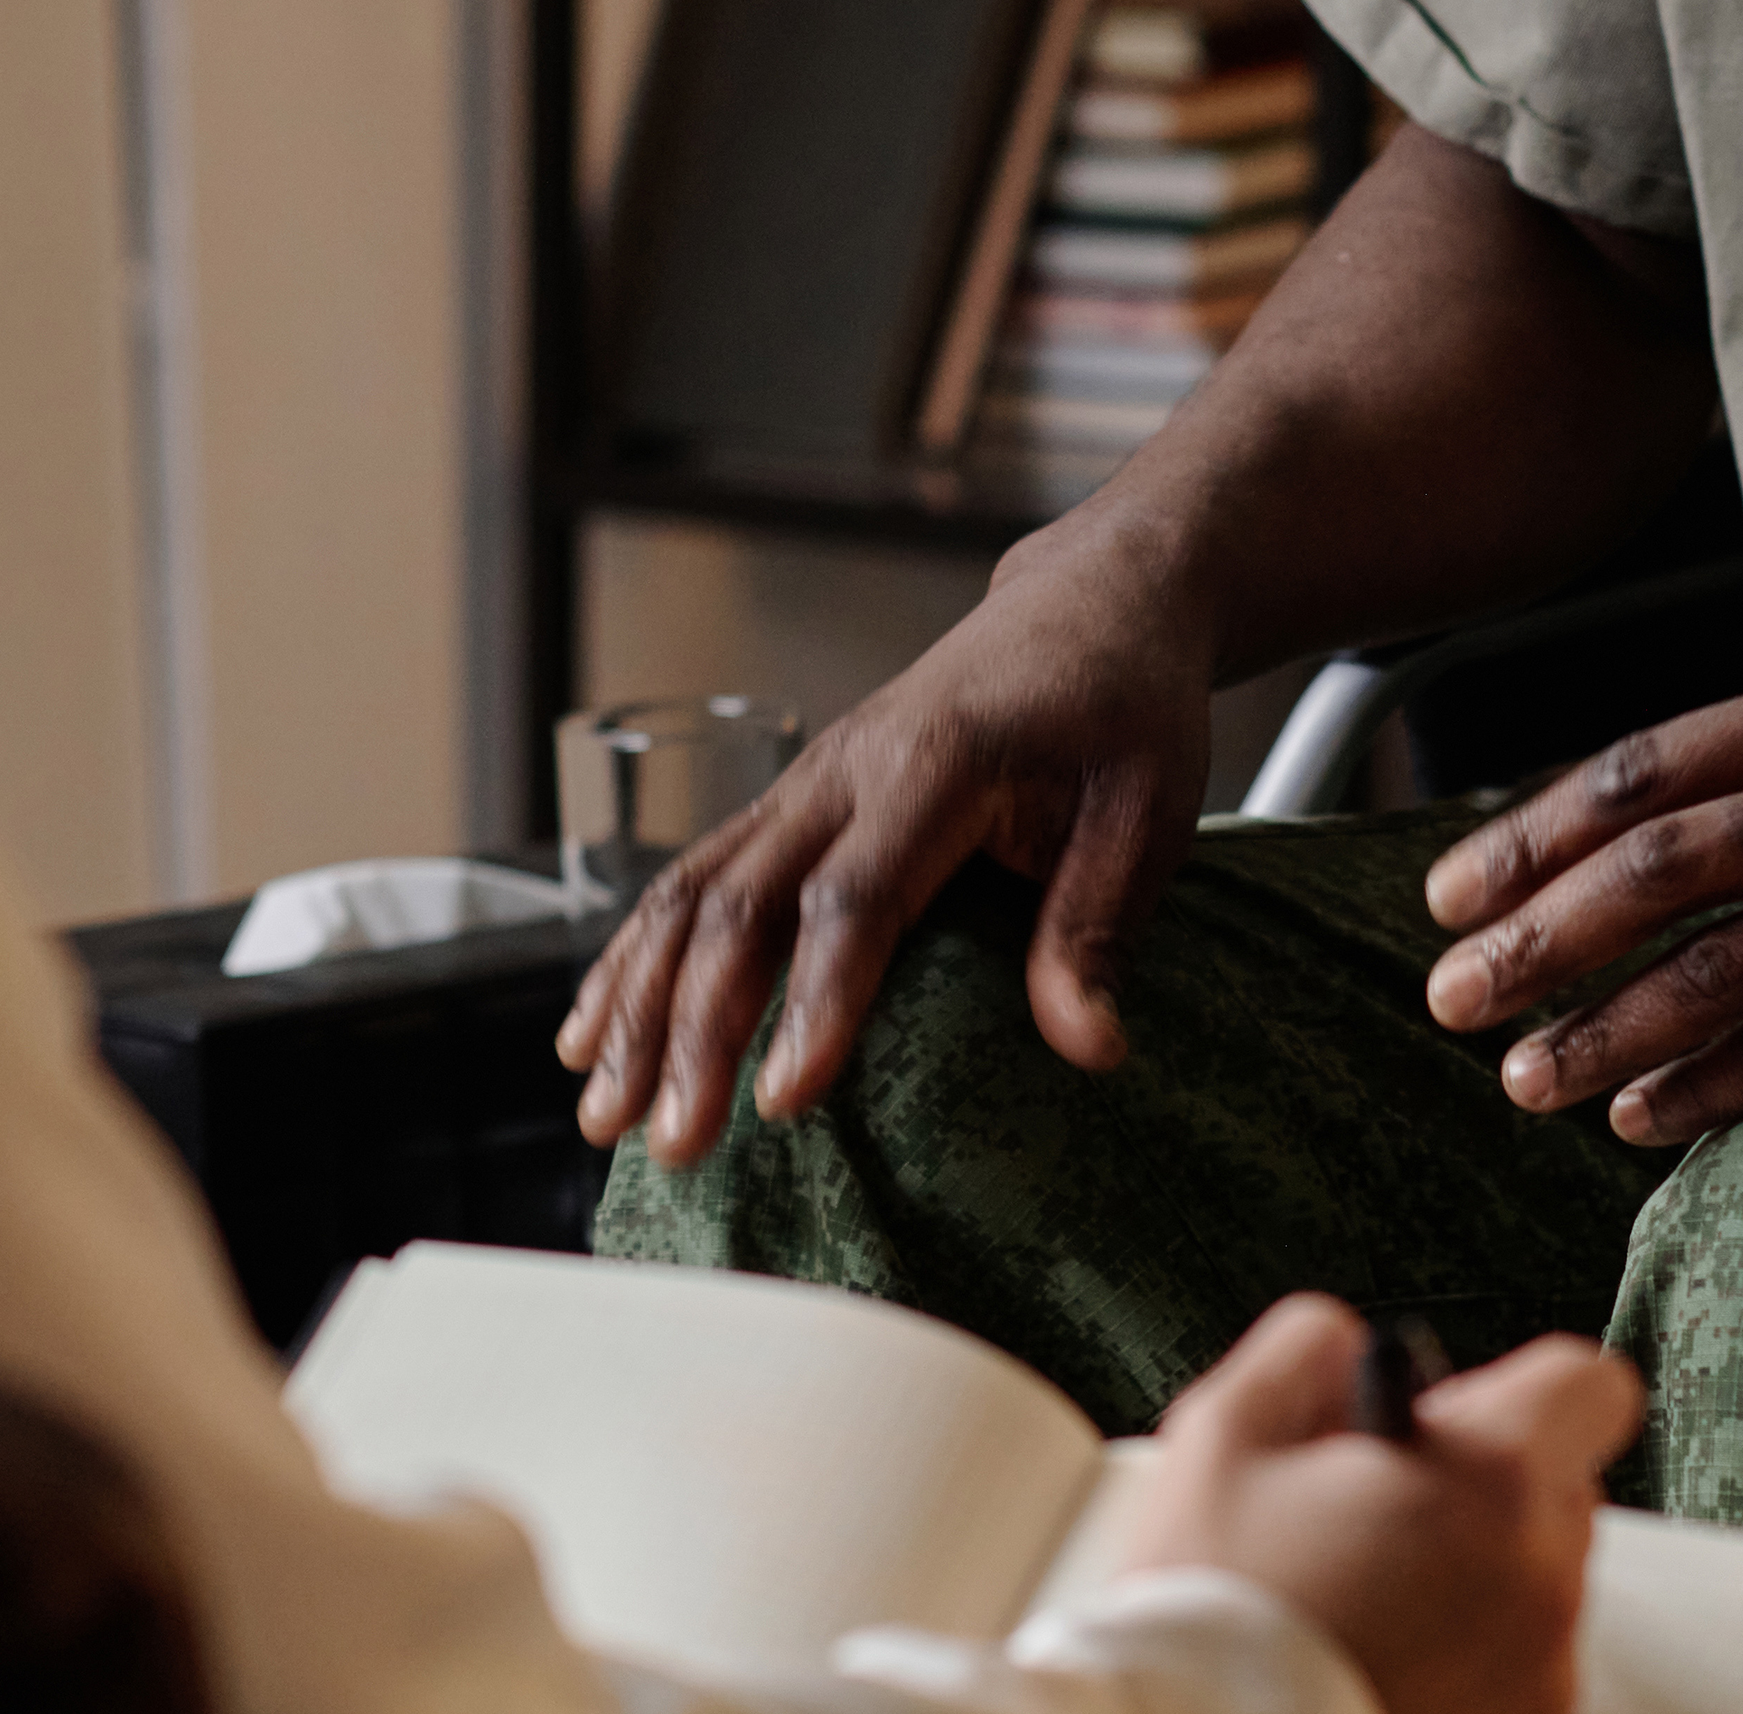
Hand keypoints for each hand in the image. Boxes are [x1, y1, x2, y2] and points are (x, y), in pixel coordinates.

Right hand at [560, 523, 1220, 1162]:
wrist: (1088, 601)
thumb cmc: (1123, 703)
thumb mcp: (1148, 807)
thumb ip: (1098, 923)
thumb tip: (1088, 1048)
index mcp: (938, 760)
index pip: (857, 894)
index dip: (815, 999)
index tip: (782, 1099)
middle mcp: (847, 766)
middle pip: (743, 902)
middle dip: (695, 1030)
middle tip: (677, 1142)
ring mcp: (806, 780)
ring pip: (690, 891)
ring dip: (639, 1004)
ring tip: (602, 1116)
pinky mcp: (792, 801)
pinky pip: (690, 878)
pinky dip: (633, 959)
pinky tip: (594, 1036)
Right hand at [1115, 1297, 1640, 1713]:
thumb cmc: (1219, 1613)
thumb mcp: (1225, 1431)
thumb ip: (1308, 1348)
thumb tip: (1349, 1346)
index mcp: (1490, 1478)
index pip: (1587, 1385)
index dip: (1519, 1387)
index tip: (1461, 1413)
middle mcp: (1541, 1578)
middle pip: (1558, 1486)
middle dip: (1482, 1483)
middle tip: (1380, 1509)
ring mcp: (1540, 1671)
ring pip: (1536, 1580)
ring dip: (1474, 1572)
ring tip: (1366, 1596)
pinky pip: (1517, 1662)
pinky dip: (1469, 1651)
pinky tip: (1383, 1652)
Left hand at [1416, 658, 1742, 1146]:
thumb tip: (1638, 828)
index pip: (1641, 771)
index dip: (1530, 839)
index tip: (1447, 895)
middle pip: (1654, 867)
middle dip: (1533, 937)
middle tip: (1448, 998)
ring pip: (1718, 968)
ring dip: (1603, 1030)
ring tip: (1523, 1079)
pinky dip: (1711, 1086)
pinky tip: (1641, 1120)